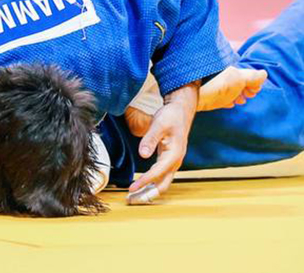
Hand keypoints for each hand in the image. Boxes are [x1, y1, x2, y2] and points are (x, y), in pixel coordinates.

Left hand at [129, 81, 199, 195]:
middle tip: (130, 200)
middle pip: (162, 185)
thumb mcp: (159, 124)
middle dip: (146, 195)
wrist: (181, 111)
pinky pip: (160, 177)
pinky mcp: (168, 160)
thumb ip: (150, 139)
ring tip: (132, 197)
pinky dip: (150, 184)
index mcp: (174, 155)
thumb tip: (143, 155)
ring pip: (162, 183)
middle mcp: (175, 162)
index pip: (157, 173)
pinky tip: (140, 187)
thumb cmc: (170, 116)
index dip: (144, 181)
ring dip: (148, 192)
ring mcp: (172, 162)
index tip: (131, 188)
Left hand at [198, 66, 267, 110]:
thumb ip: (252, 76)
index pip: (243, 72)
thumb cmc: (215, 87)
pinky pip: (217, 94)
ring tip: (240, 101)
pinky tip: (229, 104)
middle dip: (245, 88)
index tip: (254, 91)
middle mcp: (218, 73)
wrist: (192, 96)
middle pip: (236, 80)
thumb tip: (263, 74)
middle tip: (249, 96)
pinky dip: (225, 98)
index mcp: (226, 67)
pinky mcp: (204, 92)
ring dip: (237, 94)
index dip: (252, 81)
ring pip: (227, 88)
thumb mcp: (238, 79)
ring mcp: (210, 83)